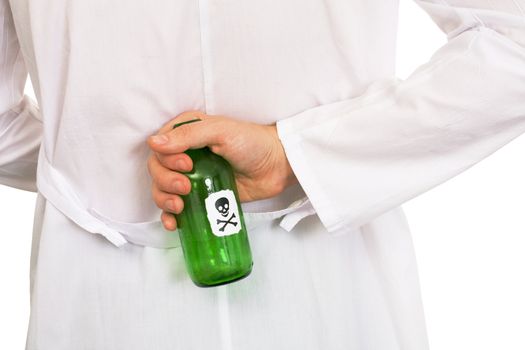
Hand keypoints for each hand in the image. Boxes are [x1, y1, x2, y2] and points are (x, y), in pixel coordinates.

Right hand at [146, 110, 297, 230]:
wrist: (276, 166)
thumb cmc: (252, 142)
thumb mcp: (221, 131)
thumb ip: (189, 135)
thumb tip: (154, 142)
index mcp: (187, 132)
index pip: (159, 147)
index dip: (165, 159)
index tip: (186, 164)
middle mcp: (185, 153)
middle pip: (157, 170)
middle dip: (165, 181)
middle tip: (185, 186)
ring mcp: (192, 177)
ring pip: (162, 190)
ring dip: (164, 200)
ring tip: (180, 206)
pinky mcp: (200, 196)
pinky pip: (175, 208)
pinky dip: (169, 216)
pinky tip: (173, 222)